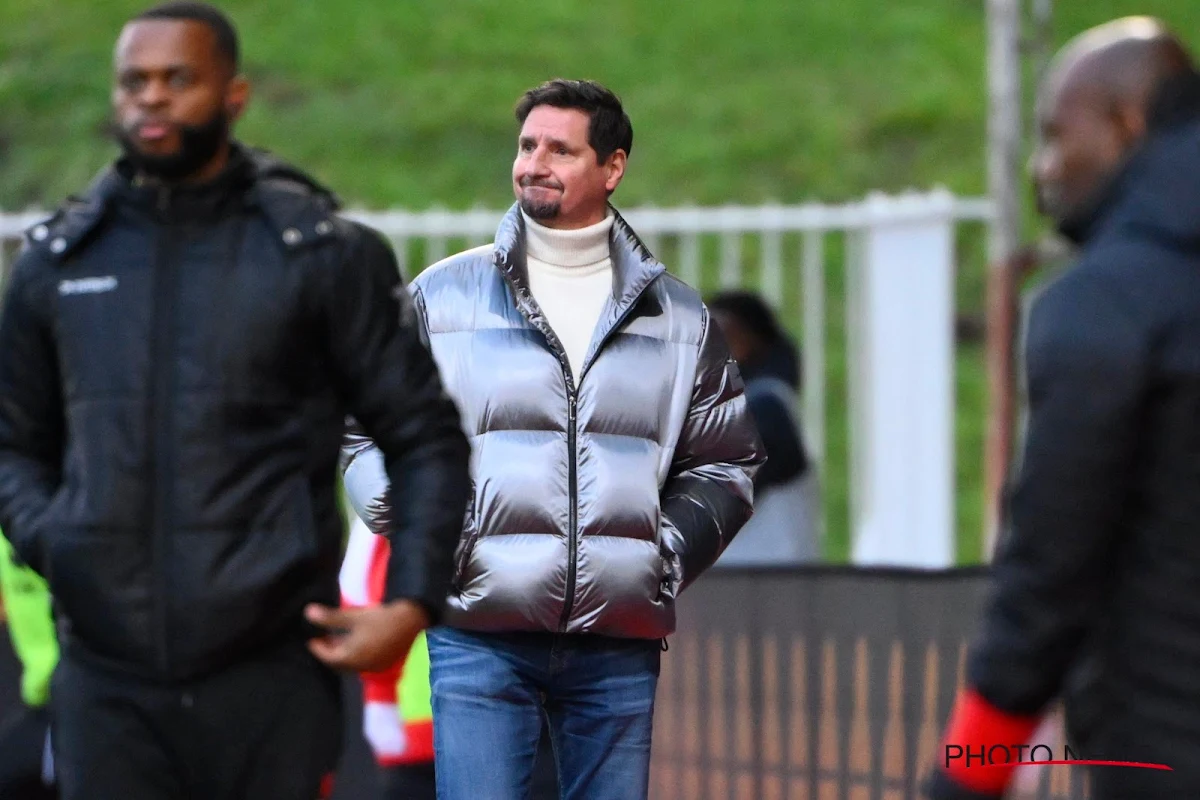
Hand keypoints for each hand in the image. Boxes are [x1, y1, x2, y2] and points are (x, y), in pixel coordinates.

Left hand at [305, 599, 430, 672]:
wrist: (413, 621)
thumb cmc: (381, 618)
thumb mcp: (353, 616)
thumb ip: (330, 617)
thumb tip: (307, 613)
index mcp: (352, 658)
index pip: (328, 658)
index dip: (318, 649)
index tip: (311, 640)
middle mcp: (362, 666)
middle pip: (340, 663)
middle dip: (330, 652)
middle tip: (323, 640)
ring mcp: (376, 665)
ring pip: (353, 662)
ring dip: (344, 652)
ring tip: (339, 639)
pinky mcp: (386, 661)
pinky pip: (364, 661)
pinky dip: (356, 653)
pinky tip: (358, 641)